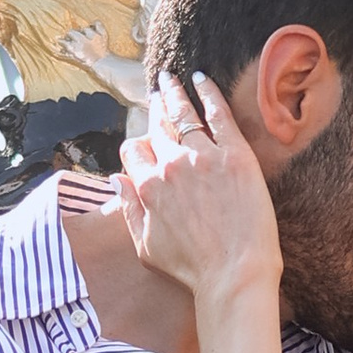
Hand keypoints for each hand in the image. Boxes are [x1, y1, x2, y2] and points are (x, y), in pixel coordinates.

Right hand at [119, 71, 282, 299]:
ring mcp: (203, 157)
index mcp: (148, 187)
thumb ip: (129, 210)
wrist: (234, 273)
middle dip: (154, 109)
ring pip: (182, 114)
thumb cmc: (191, 268)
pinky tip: (202, 79)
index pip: (133, 152)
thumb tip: (117, 180)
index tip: (144, 143)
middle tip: (156, 94)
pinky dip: (208, 93)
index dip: (137, 147)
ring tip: (170, 79)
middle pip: (156, 127)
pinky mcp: (235, 155)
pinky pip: (218, 114)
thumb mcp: (145, 246)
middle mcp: (171, 166)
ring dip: (174, 93)